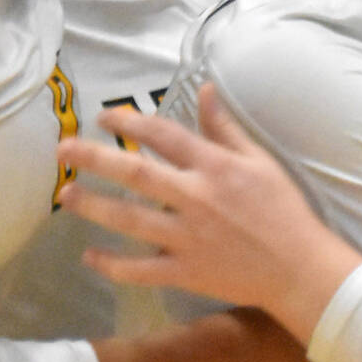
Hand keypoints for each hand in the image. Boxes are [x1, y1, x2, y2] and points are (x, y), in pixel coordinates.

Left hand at [58, 84, 361, 341]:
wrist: (299, 268)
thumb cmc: (283, 209)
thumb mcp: (260, 160)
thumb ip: (225, 128)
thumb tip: (203, 89)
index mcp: (215, 167)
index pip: (164, 136)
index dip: (130, 123)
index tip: (105, 117)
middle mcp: (195, 199)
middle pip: (136, 175)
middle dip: (95, 158)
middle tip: (62, 150)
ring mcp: (187, 238)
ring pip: (130, 220)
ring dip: (94, 206)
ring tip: (67, 194)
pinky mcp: (185, 273)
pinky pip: (140, 269)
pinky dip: (112, 265)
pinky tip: (89, 256)